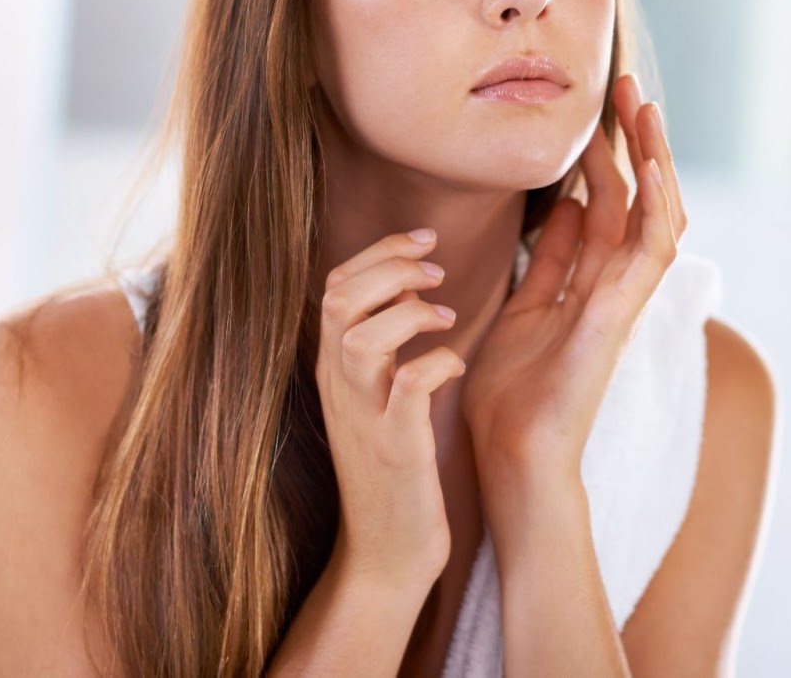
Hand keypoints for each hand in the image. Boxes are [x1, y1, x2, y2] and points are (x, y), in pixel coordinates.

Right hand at [315, 230, 463, 584]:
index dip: (379, 250)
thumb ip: (384, 341)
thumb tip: (411, 282)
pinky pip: (409, 387)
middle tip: (437, 268)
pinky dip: (436, 364)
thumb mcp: (377, 395)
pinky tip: (456, 366)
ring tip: (447, 315)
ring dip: (409, 311)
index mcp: (336, 369)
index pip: (334, 286)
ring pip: (360, 336)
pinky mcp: (396, 448)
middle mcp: (340, 387)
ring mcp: (364, 417)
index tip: (425, 238)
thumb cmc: (394, 467)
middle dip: (390, 265)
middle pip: (337, 298)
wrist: (386, 552)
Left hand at [461, 74, 688, 486]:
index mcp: (588, 284)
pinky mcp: (622, 316)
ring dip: (655, 160)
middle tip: (627, 85)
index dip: (604, 155)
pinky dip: (657, 205)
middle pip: (636, 199)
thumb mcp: (522, 308)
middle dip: (634, 142)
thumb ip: (548, 261)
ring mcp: (624, 301)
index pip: (606, 204)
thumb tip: (562, 206)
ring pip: (657, 215)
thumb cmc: (511, 399)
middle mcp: (614, 287)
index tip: (595, 110)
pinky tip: (652, 162)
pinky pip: (652, 251)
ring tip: (645, 107)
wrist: (511, 459)